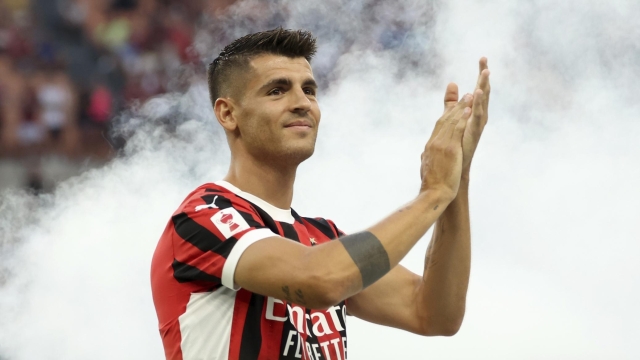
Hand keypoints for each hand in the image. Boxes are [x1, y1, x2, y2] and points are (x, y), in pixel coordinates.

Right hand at [419, 93, 472, 199]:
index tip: (455, 106)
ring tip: (470, 95)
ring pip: (452, 121)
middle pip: (445, 120)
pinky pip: (457, 130)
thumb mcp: (427, 168)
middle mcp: (434, 142)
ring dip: (461, 107)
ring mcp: (442, 145)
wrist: (433, 194)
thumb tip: (424, 156)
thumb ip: (426, 159)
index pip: (439, 126)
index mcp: (430, 147)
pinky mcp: (450, 149)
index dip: (448, 115)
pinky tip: (469, 109)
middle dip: (456, 106)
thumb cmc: (432, 186)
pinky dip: (463, 118)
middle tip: (466, 94)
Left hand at [463, 58, 490, 173]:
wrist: (457, 163)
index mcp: (475, 109)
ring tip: (485, 72)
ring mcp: (478, 122)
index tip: (483, 58)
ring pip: (483, 101)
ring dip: (484, 86)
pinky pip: (478, 114)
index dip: (481, 73)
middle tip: (485, 60)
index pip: (478, 87)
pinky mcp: (475, 130)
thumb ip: (452, 100)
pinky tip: (477, 92)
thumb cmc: (457, 140)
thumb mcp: (453, 114)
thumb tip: (453, 83)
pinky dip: (478, 103)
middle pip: (483, 91)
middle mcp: (480, 114)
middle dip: (484, 76)